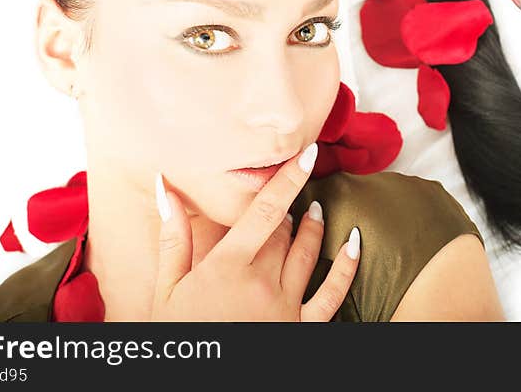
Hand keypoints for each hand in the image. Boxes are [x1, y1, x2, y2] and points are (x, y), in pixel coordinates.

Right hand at [149, 142, 360, 320]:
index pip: (267, 210)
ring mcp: (286, 306)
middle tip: (289, 198)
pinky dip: (347, 265)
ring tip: (316, 211)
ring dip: (315, 228)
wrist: (198, 386)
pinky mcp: (303, 329)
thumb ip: (173, 237)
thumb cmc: (180, 337)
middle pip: (286, 230)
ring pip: (309, 253)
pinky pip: (333, 293)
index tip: (310, 152)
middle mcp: (262, 281)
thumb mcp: (167, 290)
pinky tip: (354, 243)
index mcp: (228, 266)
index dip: (290, 177)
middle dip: (289, 209)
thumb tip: (166, 187)